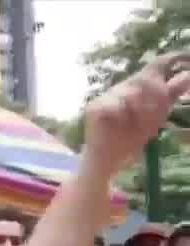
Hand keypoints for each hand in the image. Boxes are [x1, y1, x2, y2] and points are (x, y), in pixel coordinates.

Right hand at [83, 52, 189, 176]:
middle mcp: (125, 85)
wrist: (108, 157)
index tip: (189, 59)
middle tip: (152, 120)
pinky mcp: (95, 106)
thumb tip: (189, 76)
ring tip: (136, 126)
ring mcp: (108, 94)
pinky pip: (116, 105)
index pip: (160, 63)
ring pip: (132, 93)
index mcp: (141, 85)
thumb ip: (171, 94)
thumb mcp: (158, 114)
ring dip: (140, 112)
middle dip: (155, 99)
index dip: (176, 58)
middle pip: (147, 78)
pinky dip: (122, 118)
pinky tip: (118, 126)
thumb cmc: (131, 136)